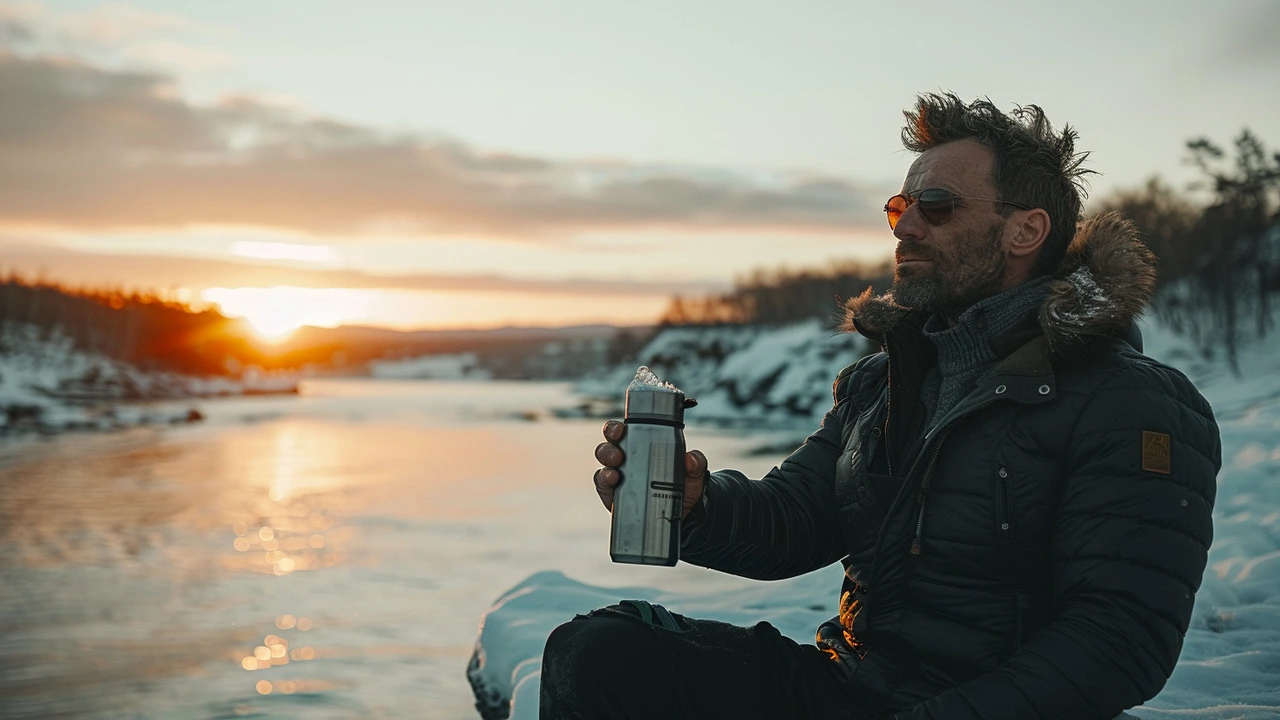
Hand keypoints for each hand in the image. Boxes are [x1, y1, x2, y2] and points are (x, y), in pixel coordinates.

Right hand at [593, 420, 707, 518]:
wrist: (685, 515)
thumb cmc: (685, 487)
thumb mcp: (694, 473)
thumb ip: (696, 463)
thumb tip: (690, 459)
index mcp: (641, 447)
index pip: (622, 433)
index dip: (615, 429)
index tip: (620, 430)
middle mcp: (625, 460)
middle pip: (607, 448)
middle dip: (608, 449)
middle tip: (618, 455)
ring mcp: (618, 478)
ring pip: (603, 466)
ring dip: (606, 466)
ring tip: (615, 473)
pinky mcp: (614, 496)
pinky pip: (602, 487)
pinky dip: (604, 483)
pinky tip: (614, 483)